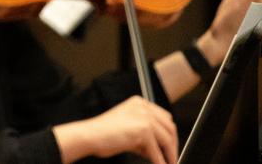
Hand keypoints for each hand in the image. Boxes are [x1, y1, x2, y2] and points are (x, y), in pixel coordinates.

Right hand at [52, 96, 176, 163]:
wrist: (89, 136)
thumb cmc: (102, 134)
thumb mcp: (127, 131)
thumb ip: (143, 137)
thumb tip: (158, 149)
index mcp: (139, 103)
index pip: (164, 117)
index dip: (169, 133)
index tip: (170, 145)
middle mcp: (143, 107)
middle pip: (169, 126)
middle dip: (172, 144)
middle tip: (172, 157)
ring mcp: (144, 118)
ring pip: (166, 139)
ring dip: (169, 154)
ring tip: (169, 163)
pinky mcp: (143, 131)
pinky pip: (156, 150)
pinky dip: (160, 161)